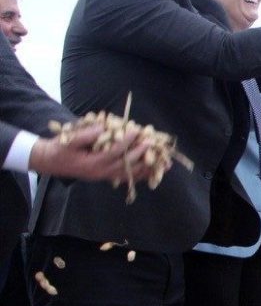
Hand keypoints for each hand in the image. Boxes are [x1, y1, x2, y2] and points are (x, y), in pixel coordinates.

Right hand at [29, 125, 159, 181]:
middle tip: (153, 141)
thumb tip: (103, 128)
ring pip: (131, 173)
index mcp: (93, 163)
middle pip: (127, 164)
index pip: (114, 152)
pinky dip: (142, 174)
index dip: (127, 141)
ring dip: (149, 168)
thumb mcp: (69, 140)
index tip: (137, 130)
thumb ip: (86, 135)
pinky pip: (128, 177)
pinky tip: (155, 171)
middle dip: (142, 152)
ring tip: (165, 163)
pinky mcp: (108, 176)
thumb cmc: (60, 148)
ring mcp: (106, 176)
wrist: (51, 162)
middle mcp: (102, 172)